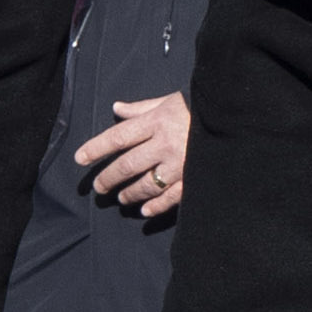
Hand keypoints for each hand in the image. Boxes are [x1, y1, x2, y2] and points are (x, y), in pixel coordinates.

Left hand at [73, 93, 192, 221]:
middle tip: (98, 187)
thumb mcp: (168, 101)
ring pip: (146, 184)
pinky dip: (155, 206)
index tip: (80, 158)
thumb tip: (116, 108)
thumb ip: (141, 108)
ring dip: (130, 193)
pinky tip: (144, 211)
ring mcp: (180, 164)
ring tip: (120, 198)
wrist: (232, 118)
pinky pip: (170, 197)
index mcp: (156, 122)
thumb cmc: (196, 107)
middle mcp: (164, 144)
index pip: (118, 137)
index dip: (96, 148)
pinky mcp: (193, 178)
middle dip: (108, 178)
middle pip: (127, 165)